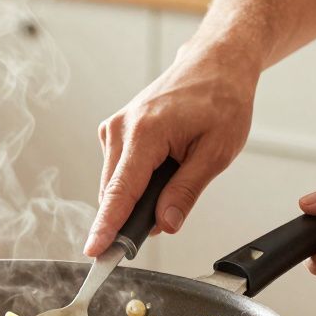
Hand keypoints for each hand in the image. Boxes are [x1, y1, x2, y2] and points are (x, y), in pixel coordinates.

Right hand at [84, 49, 257, 255]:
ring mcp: (114, 128)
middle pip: (114, 193)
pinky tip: (166, 164)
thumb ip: (186, 191)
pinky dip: (138, 180)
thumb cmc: (221, 99)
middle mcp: (120, 129)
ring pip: (116, 184)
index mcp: (144, 133)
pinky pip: (119, 171)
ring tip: (178, 171)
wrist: (215, 63)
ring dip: (140, 195)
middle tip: (171, 214)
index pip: (119, 192)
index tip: (95, 252)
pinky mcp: (115, 131)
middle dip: (135, 214)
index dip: (107, 227)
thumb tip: (165, 224)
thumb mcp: (216, 152)